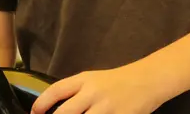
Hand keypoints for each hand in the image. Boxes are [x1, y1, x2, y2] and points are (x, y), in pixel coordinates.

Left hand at [31, 61, 165, 113]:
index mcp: (84, 80)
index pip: (56, 90)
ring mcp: (106, 108)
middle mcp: (93, 93)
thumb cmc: (118, 81)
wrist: (147, 80)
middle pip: (65, 113)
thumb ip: (75, 92)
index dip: (41, 103)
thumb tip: (54, 108)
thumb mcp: (94, 80)